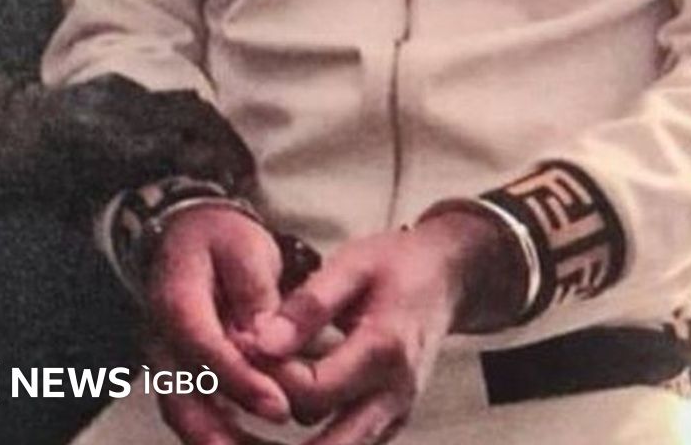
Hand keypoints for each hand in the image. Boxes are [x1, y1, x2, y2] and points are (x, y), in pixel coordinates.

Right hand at [145, 205, 290, 444]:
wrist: (184, 234)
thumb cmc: (221, 239)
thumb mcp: (246, 247)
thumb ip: (255, 292)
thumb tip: (264, 338)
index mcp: (177, 301)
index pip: (205, 348)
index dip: (240, 382)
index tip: (278, 407)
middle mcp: (160, 337)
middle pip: (182, 396)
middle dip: (221, 434)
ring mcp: (164, 359)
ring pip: (183, 413)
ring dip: (218, 443)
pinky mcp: (177, 372)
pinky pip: (191, 412)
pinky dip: (218, 436)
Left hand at [250, 211, 511, 444]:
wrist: (447, 277)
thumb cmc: (396, 264)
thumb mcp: (352, 265)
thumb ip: (308, 305)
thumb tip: (262, 342)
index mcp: (384, 350)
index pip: (313, 390)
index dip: (271, 376)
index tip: (243, 346)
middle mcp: (395, 393)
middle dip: (279, 427)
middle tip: (247, 393)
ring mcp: (397, 412)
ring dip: (293, 438)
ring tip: (262, 394)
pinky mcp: (392, 419)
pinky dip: (317, 441)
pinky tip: (285, 406)